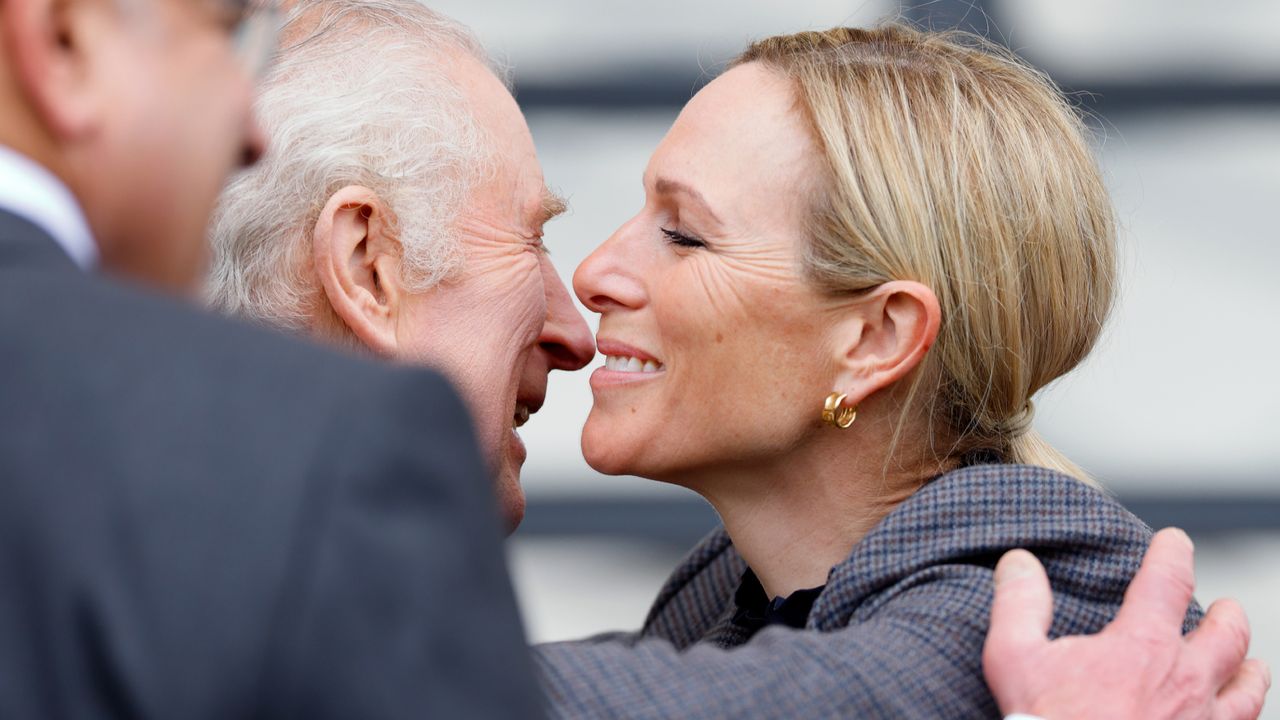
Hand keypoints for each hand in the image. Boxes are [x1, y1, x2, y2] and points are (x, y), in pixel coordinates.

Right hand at [983, 527, 1269, 719]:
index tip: (1175, 542)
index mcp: (1141, 646)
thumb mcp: (1014, 657)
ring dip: (1249, 670)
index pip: (1168, 581)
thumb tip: (1019, 562)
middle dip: (1228, 616)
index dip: (1173, 553)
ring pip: (1247, 689)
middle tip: (1225, 609)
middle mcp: (1185, 681)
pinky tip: (1232, 716)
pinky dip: (1243, 715)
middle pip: (1227, 635)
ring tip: (1249, 664)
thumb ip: (1020, 604)